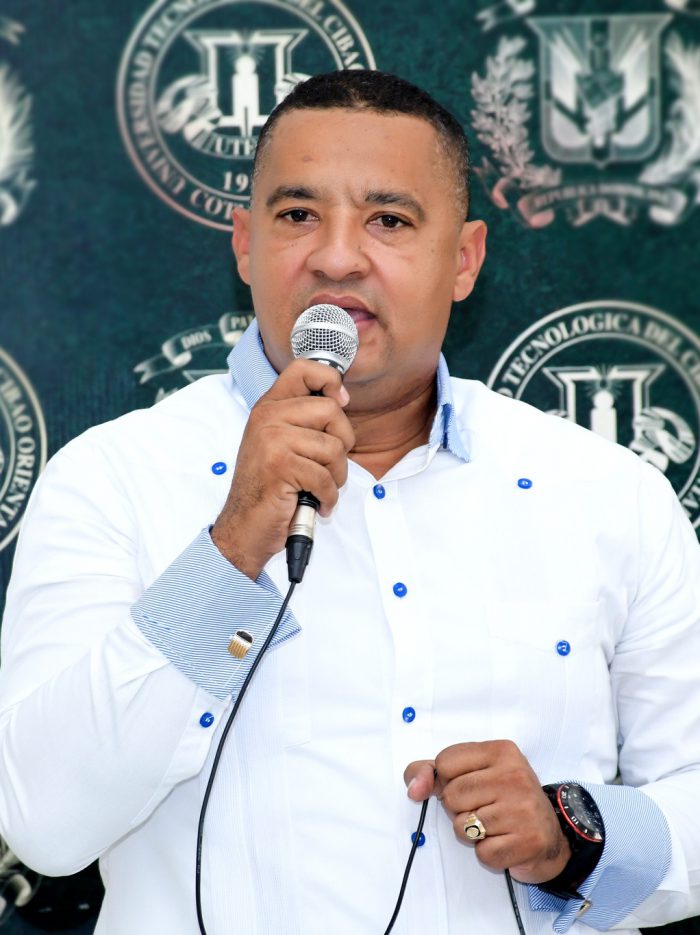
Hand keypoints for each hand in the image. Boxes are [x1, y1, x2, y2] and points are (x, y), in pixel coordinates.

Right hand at [211, 359, 354, 579]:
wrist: (244, 526)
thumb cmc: (269, 488)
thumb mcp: (280, 443)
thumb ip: (303, 419)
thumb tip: (341, 397)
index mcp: (269, 407)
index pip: (303, 369)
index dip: (330, 380)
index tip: (340, 401)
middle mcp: (267, 417)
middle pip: (331, 411)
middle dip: (343, 443)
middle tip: (329, 464)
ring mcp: (272, 440)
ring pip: (334, 447)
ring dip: (336, 476)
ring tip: (320, 487)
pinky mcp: (279, 465)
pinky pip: (326, 476)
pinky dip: (328, 496)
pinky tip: (317, 502)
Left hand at [404, 740, 570, 883]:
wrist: (549, 834)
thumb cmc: (501, 799)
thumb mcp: (467, 773)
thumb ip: (429, 772)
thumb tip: (413, 789)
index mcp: (500, 750)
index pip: (444, 763)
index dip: (448, 780)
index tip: (470, 784)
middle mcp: (515, 775)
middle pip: (451, 796)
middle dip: (459, 809)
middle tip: (484, 808)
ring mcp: (524, 808)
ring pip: (463, 827)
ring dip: (472, 833)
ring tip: (494, 825)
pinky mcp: (529, 841)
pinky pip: (483, 853)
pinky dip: (488, 853)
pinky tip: (505, 842)